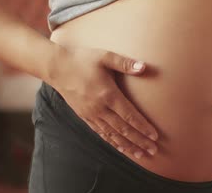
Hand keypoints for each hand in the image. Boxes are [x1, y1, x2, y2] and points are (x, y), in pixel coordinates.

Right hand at [48, 44, 158, 158]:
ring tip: (141, 154)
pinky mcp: (84, 116)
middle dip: (139, 141)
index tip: (154, 136)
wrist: (57, 67)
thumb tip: (144, 67)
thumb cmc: (83, 59)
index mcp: (108, 94)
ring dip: (128, 145)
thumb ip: (125, 63)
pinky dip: (112, 142)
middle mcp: (99, 108)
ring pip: (112, 135)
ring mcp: (91, 114)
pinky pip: (101, 133)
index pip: (129, 116)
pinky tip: (121, 148)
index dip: (143, 127)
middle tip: (153, 150)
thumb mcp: (105, 56)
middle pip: (123, 129)